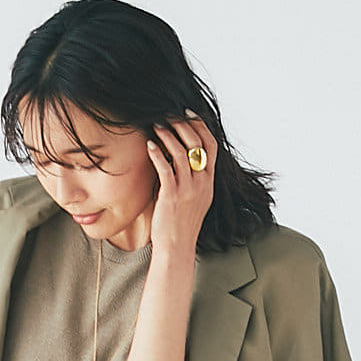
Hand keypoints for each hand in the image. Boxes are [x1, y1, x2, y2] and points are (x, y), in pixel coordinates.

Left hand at [146, 110, 217, 254]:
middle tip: (169, 115)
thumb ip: (195, 179)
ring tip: (156, 126)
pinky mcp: (172, 196)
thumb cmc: (182, 223)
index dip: (201, 126)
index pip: (211, 146)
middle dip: (183, 125)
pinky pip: (165, 168)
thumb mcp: (196, 198)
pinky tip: (149, 146)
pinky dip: (157, 154)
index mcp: (209, 182)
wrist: (176, 246)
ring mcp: (188, 190)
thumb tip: (183, 157)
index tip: (189, 114)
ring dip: (168, 135)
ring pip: (181, 153)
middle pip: (197, 144)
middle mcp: (201, 183)